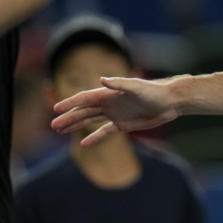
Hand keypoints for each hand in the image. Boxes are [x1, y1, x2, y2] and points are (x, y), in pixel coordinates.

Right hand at [51, 76, 183, 146]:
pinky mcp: (123, 124)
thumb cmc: (154, 91)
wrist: (169, 101)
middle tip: (53, 125)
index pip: (84, 98)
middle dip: (68, 117)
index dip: (70, 103)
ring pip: (91, 120)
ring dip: (76, 125)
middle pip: (83, 111)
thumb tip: (101, 80)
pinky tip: (83, 143)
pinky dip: (94, 137)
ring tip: (61, 131)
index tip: (55, 109)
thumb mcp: (136, 87)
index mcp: (109, 94)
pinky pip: (105, 132)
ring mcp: (115, 114)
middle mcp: (109, 103)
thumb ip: (118, 84)